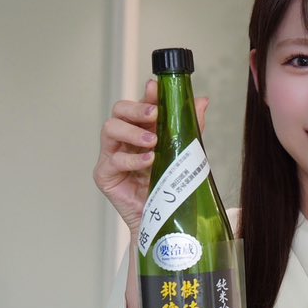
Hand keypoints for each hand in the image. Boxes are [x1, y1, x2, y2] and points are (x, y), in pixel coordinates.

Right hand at [93, 79, 209, 231]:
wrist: (165, 219)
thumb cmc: (170, 185)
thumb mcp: (184, 152)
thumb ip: (190, 127)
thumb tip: (202, 101)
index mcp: (140, 129)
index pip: (139, 104)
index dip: (146, 95)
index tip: (156, 89)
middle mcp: (123, 139)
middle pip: (119, 110)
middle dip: (136, 108)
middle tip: (155, 114)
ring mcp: (111, 155)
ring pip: (110, 128)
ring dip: (132, 131)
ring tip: (153, 141)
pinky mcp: (105, 175)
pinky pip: (113, 160)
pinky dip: (132, 159)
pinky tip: (148, 161)